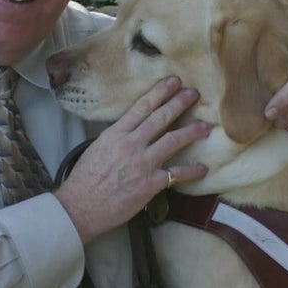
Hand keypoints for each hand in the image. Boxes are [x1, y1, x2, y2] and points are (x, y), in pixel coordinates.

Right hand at [53, 76, 210, 243]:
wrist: (81, 205)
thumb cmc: (86, 179)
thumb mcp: (98, 147)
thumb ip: (118, 136)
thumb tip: (133, 129)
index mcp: (116, 134)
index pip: (141, 107)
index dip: (159, 92)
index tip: (172, 81)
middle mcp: (131, 144)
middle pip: (160, 118)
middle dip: (179, 103)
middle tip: (193, 93)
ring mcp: (142, 163)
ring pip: (173, 141)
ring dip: (192, 131)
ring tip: (206, 126)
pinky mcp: (151, 184)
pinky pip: (177, 174)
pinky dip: (192, 170)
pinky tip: (203, 168)